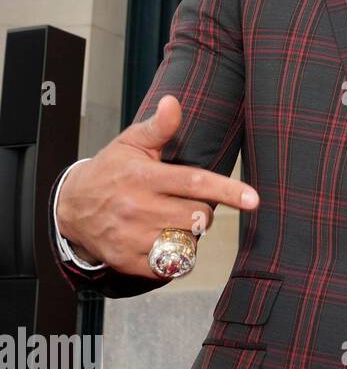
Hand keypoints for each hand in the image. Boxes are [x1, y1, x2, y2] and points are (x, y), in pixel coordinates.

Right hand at [55, 94, 258, 275]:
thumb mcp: (131, 143)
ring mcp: (131, 237)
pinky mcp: (127, 260)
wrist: (71, 207)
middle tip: (185, 204)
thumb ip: (159, 126)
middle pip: (198, 216)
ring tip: (171, 220)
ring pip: (187, 241)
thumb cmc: (110, 172)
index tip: (253, 199)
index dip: (227, 191)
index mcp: (143, 177)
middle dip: (202, 211)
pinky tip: (164, 241)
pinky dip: (177, 256)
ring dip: (189, 233)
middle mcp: (137, 208)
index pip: (193, 183)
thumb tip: (174, 102)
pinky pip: (172, 265)